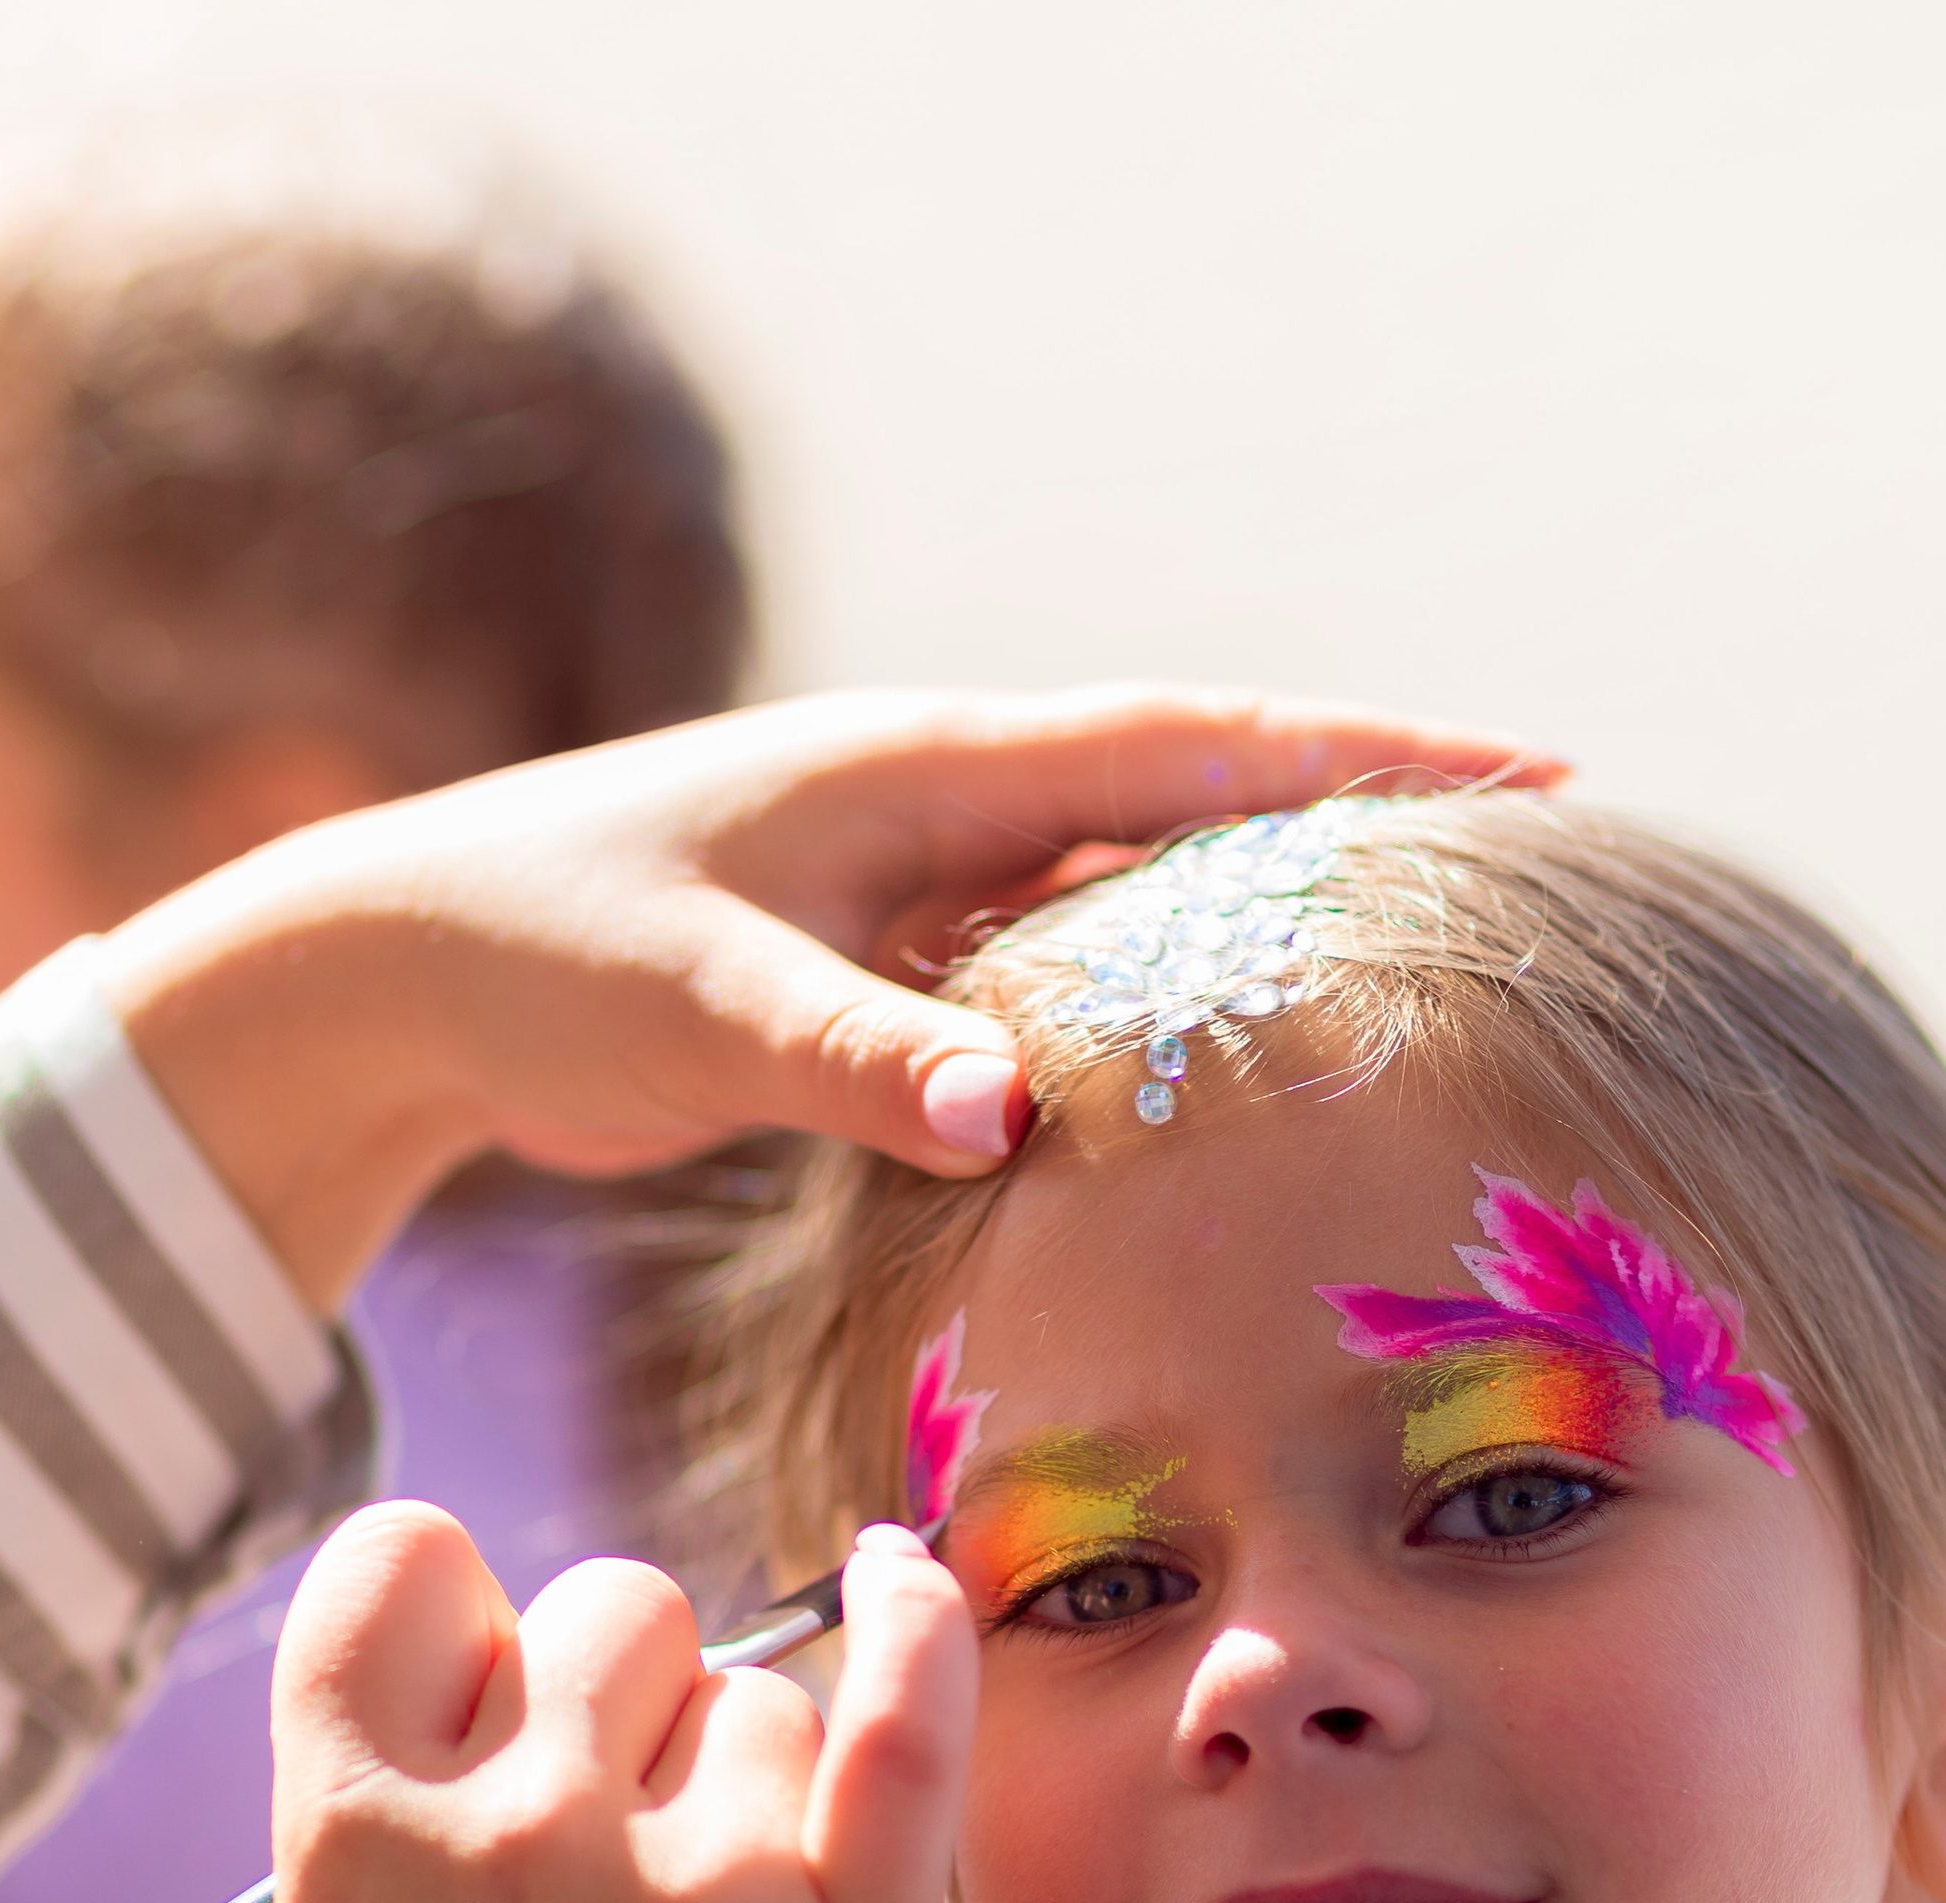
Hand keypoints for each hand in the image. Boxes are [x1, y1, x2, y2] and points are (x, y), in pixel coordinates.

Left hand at [102, 682, 1556, 1299]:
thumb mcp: (703, 1000)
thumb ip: (856, 1056)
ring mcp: (924, 898)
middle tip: (1529, 875)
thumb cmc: (548, 948)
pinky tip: (1227, 1087)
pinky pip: (1062, 991)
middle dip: (1360, 830)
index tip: (1526, 772)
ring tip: (1423, 979)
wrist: (417, 975)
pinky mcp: (889, 984)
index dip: (1362, 761)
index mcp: (930, 769)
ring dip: (1265, 932)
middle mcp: (948, 815)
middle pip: (1201, 811)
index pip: (1193, 748)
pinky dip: (1152, 1026)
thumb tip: (1012, 1111)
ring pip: (1138, 905)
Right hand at [270, 1504, 975, 1902]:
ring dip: (742, 1777)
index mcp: (354, 1846)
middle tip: (615, 1850)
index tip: (481, 1680)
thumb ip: (409, 1833)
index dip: (449, 1616)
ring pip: (753, 1696)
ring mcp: (708, 1883)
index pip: (398, 1566)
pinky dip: (916, 1622)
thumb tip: (504, 1674)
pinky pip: (905, 1710)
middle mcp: (525, 1832)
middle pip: (601, 1614)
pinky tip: (899, 1578)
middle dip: (613, 1698)